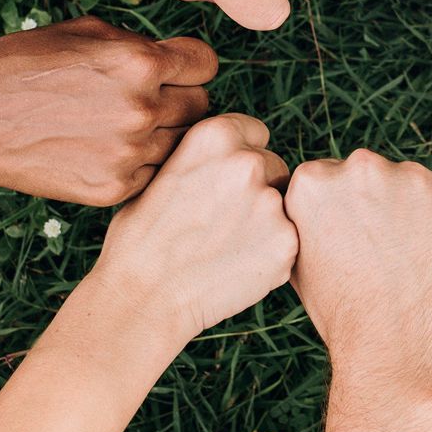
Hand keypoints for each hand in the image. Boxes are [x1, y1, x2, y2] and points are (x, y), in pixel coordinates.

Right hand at [0, 19, 217, 203]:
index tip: (177, 70)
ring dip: (163, 134)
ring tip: (124, 126)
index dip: (191, 65)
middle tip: (150, 100)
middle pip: (201, 106)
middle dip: (181, 99)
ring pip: (181, 144)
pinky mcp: (114, 188)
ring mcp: (130, 153)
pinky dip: (140, 163)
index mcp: (139, 62)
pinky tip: (109, 151)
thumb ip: (138, 44)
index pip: (207, 64)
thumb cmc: (21, 68)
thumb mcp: (83, 32)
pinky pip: (153, 173)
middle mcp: (143, 108)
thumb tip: (173, 58)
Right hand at [92, 113, 296, 338]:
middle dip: (257, 190)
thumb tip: (232, 154)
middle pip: (274, 167)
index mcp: (215, 136)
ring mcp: (271, 203)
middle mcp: (248, 161)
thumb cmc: (142, 238)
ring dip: (266, 222)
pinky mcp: (287, 242)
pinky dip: (271, 254)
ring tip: (226, 247)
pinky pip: (289, 241)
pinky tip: (237, 267)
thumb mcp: (163, 173)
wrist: (142, 297)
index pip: (256, 133)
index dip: (241, 158)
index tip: (224, 183)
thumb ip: (207, 158)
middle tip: (222, 223)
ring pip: (284, 205)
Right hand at [285, 149, 431, 394]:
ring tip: (411, 261)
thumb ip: (308, 216)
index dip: (345, 212)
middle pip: (372, 174)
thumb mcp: (299, 259)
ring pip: (413, 184)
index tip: (352, 241)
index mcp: (313, 180)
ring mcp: (410, 177)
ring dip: (415, 210)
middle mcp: (359, 167)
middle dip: (378, 203)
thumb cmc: (344, 314)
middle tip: (384, 253)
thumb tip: (320, 201)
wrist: (395, 349)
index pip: (332, 178)